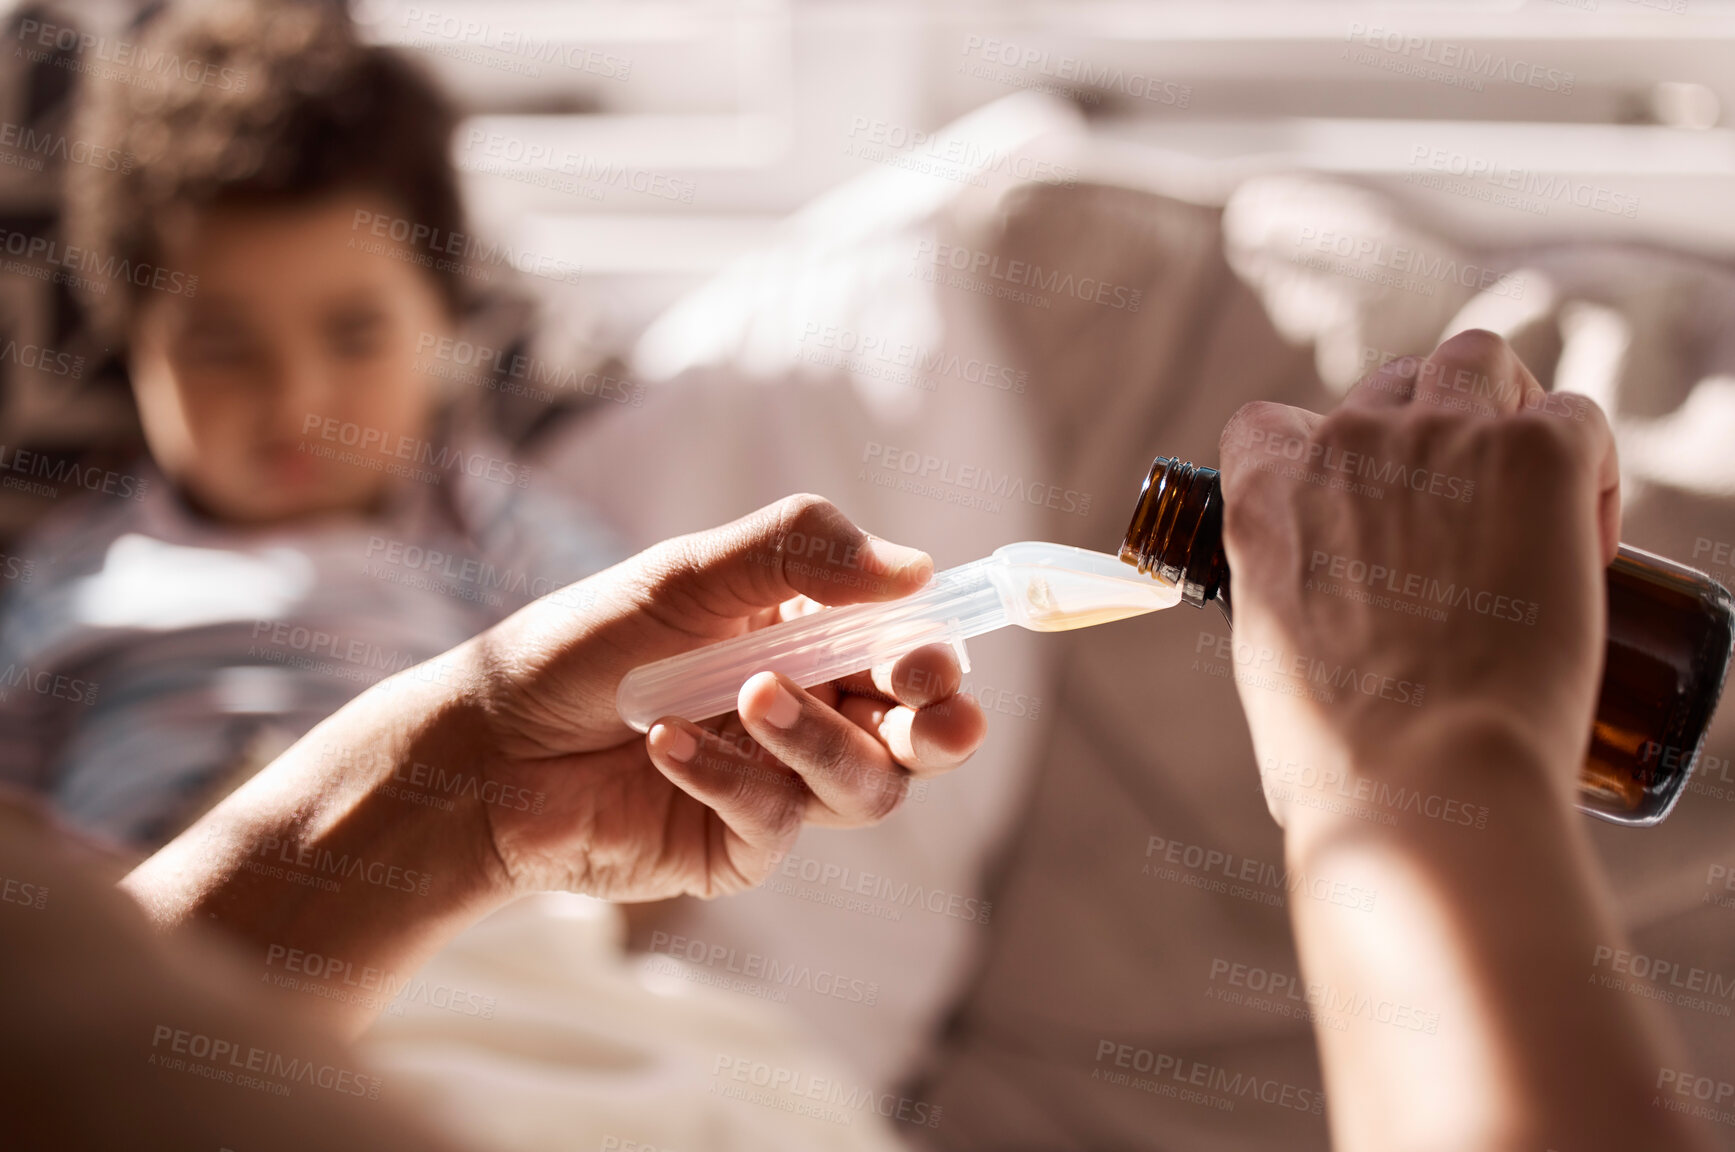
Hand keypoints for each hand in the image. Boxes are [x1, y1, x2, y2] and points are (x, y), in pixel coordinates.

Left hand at [452, 494, 986, 899]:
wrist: (485, 745)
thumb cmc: (582, 646)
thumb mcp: (687, 575)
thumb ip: (799, 555)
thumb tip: (918, 568)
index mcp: (810, 638)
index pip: (910, 650)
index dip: (938, 657)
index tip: (928, 655)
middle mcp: (810, 714)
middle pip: (919, 736)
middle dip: (935, 724)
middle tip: (917, 702)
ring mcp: (780, 785)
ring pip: (867, 789)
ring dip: (820, 741)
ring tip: (750, 698)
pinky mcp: (740, 846)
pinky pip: (778, 822)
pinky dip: (729, 779)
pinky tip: (665, 744)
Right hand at [1216, 330, 1619, 833]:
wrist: (1424, 772)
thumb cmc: (1340, 758)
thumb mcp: (1268, 668)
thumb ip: (1286, 624)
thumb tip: (1321, 676)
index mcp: (1265, 496)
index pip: (1269, 422)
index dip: (1316, 452)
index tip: (1354, 507)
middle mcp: (1345, 446)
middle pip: (1389, 385)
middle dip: (1425, 432)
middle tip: (1464, 515)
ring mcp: (1442, 440)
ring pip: (1476, 359)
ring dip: (1503, 404)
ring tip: (1529, 486)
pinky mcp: (1536, 457)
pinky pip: (1575, 417)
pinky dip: (1590, 466)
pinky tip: (1592, 542)